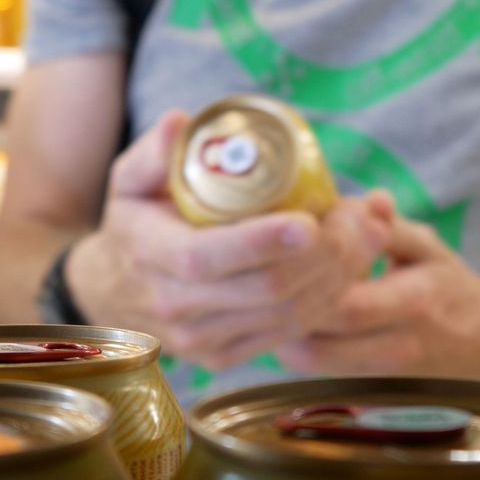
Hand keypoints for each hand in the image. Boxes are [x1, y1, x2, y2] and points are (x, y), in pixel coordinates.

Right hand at [66, 110, 391, 370]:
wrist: (113, 290)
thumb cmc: (134, 222)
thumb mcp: (128, 180)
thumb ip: (153, 152)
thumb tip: (179, 122)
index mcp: (151, 256)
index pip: (209, 257)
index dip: (264, 241)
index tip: (310, 220)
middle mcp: (176, 308)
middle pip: (266, 290)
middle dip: (325, 255)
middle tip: (358, 217)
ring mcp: (203, 341)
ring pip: (288, 317)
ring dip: (339, 277)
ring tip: (367, 235)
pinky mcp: (226, 357)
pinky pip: (291, 334)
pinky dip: (329, 300)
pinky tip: (350, 267)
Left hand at [276, 215, 479, 382]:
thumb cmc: (452, 289)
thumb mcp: (427, 248)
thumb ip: (389, 226)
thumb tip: (366, 199)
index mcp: (414, 302)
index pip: (347, 305)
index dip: (306, 286)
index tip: (281, 259)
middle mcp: (397, 345)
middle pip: (318, 345)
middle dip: (280, 317)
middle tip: (257, 286)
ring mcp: (382, 374)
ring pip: (313, 366)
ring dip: (282, 337)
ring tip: (266, 304)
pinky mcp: (371, 389)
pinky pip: (321, 374)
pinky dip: (298, 350)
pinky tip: (284, 324)